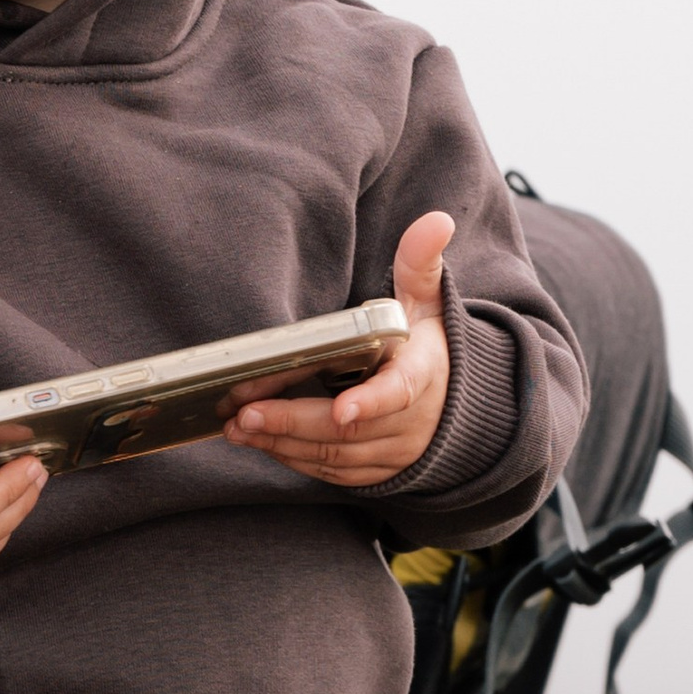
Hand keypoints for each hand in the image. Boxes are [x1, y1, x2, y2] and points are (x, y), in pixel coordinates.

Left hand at [223, 210, 455, 488]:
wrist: (453, 403)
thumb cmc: (423, 343)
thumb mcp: (428, 301)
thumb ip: (422, 262)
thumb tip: (437, 220)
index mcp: (422, 375)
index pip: (398, 392)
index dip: (371, 402)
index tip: (343, 408)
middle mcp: (409, 422)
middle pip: (348, 431)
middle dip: (293, 423)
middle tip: (246, 413)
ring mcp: (391, 452)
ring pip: (333, 456)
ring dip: (283, 444)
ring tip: (238, 426)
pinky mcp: (373, 472)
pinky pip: (329, 472)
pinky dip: (292, 460)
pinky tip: (258, 441)